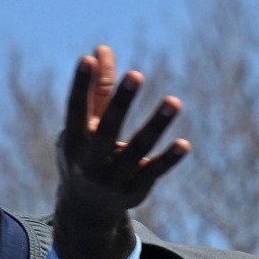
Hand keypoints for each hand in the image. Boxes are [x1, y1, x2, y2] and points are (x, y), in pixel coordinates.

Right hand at [53, 45, 189, 258]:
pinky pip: (154, 171)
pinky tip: (184, 144)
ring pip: (137, 150)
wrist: (86, 210)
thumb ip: (97, 90)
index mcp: (74, 142)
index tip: (87, 59)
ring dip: (156, 125)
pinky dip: (169, 159)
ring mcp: (113, 177)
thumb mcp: (84, 127)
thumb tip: (101, 49)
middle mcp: (91, 161)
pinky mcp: (135, 188)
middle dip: (121, 103)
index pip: (76, 111)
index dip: (80, 86)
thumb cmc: (84, 156)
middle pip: (108, 130)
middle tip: (136, 74)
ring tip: (174, 101)